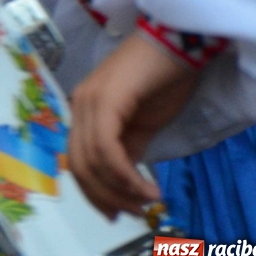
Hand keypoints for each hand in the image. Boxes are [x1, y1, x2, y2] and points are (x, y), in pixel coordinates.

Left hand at [69, 32, 198, 216]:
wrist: (178, 42)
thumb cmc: (163, 78)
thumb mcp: (143, 123)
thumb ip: (128, 148)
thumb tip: (123, 179)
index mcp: (84, 111)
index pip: (77, 160)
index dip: (94, 192)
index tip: (117, 213)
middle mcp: (79, 105)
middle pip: (80, 165)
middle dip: (106, 197)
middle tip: (134, 212)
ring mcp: (88, 101)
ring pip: (92, 160)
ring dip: (119, 190)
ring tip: (146, 200)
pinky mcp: (105, 100)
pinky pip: (107, 148)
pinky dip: (125, 175)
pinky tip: (147, 187)